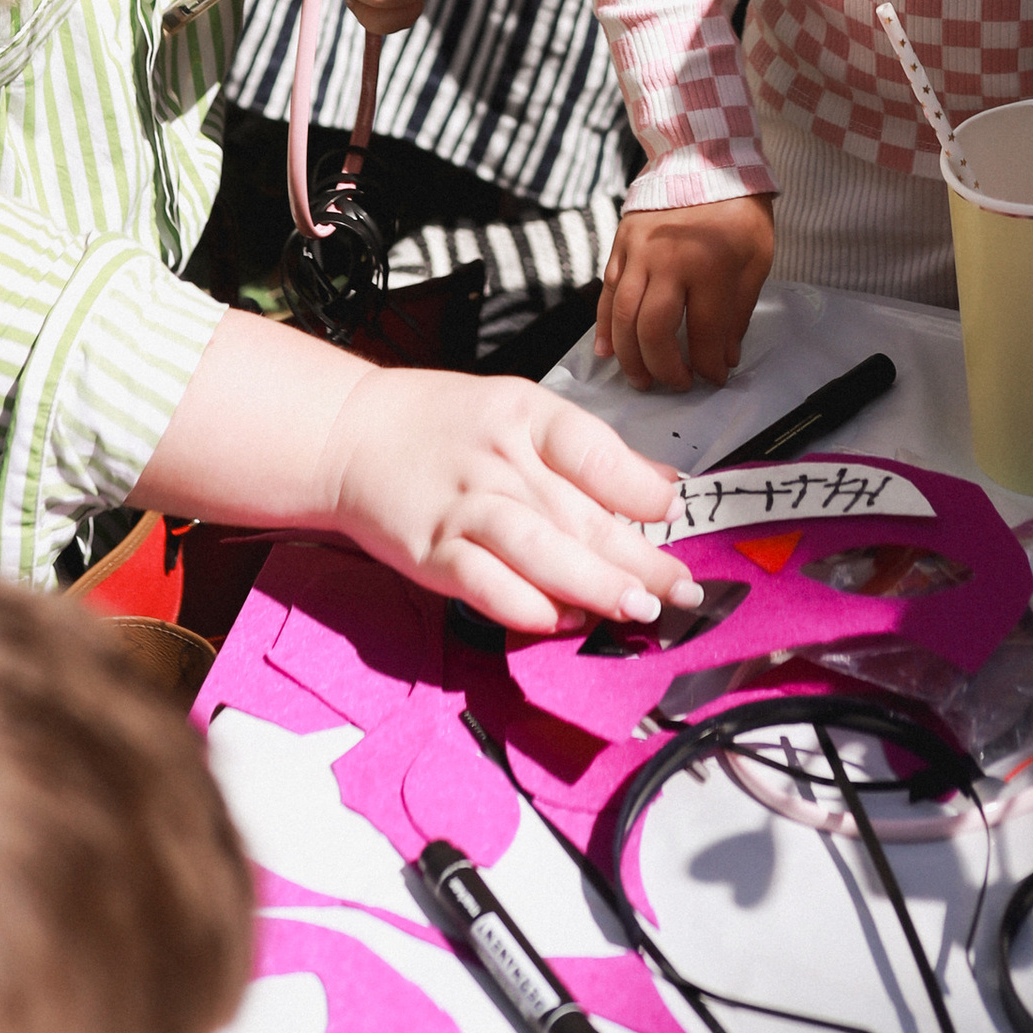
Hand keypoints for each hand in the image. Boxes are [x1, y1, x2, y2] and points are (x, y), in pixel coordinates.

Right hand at [313, 364, 698, 633]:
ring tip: (638, 609)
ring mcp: (464, 507)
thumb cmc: (443, 426)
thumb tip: (661, 486)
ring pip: (539, 549)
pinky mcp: (432, 551)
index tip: (674, 514)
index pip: (592, 449)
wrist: (351, 434)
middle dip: (637, 557)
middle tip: (681, 590)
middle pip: (578, 512)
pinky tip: (562, 620)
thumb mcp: (517, 412)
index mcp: (524, 415)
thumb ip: (587, 452)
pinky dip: (526, 606)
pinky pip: (486, 583)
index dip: (638, 486)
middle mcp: (498, 460)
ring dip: (594, 584)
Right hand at [598, 197, 775, 390]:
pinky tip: (606, 351)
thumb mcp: (757, 258)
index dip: (708, 366)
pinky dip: (604, 326)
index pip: (704, 334)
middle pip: (653, 330)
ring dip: (628, 355)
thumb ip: (739, 311)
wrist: (704, 157)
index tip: (713, 378)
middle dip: (663, 368)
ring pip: (623, 315)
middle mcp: (668, 261)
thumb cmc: (737, 210)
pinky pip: (606, 292)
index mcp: (709, 266)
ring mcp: (639, 252)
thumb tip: (724, 359)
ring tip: (640, 379)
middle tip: (674, 384)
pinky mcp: (621, 244)